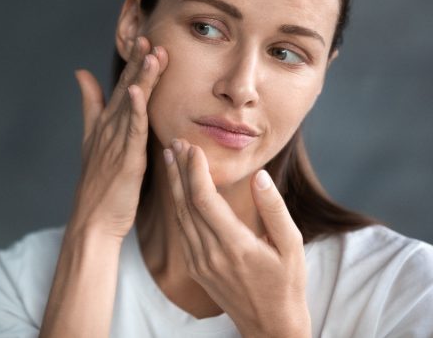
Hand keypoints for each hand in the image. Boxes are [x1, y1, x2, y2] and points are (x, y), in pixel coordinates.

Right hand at [70, 36, 167, 240]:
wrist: (92, 220)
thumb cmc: (97, 184)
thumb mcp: (91, 139)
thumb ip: (89, 105)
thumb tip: (81, 73)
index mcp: (106, 124)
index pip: (122, 87)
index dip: (133, 63)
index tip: (144, 39)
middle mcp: (109, 129)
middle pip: (126, 89)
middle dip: (137, 62)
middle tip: (147, 35)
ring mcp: (116, 143)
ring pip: (131, 105)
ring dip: (140, 78)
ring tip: (150, 53)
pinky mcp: (125, 159)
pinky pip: (132, 131)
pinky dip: (135, 110)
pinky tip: (137, 91)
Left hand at [164, 139, 309, 337]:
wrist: (270, 326)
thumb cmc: (286, 284)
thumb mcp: (292, 246)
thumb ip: (274, 210)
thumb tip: (259, 176)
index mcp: (235, 246)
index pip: (204, 200)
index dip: (195, 171)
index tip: (193, 147)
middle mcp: (211, 254)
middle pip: (186, 204)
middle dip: (179, 170)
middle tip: (176, 143)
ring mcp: (199, 263)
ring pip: (179, 216)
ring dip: (173, 185)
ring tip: (170, 158)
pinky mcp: (195, 268)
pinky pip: (181, 230)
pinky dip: (177, 205)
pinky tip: (176, 189)